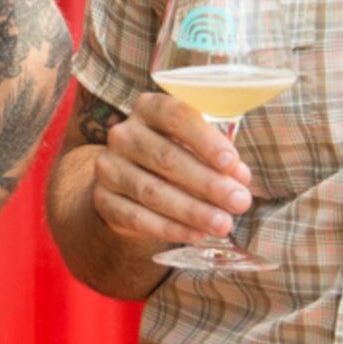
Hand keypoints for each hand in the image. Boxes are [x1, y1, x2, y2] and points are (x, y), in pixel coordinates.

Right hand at [79, 92, 256, 250]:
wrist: (126, 182)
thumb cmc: (173, 155)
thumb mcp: (194, 145)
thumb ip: (217, 157)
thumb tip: (240, 178)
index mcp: (148, 109)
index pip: (176, 116)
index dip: (206, 140)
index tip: (232, 162)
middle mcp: (123, 134)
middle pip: (167, 158)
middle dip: (208, 183)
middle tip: (240, 202)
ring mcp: (109, 167)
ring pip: (153, 192)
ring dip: (193, 211)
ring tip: (223, 224)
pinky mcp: (102, 200)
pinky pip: (137, 218)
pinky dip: (171, 228)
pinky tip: (197, 234)